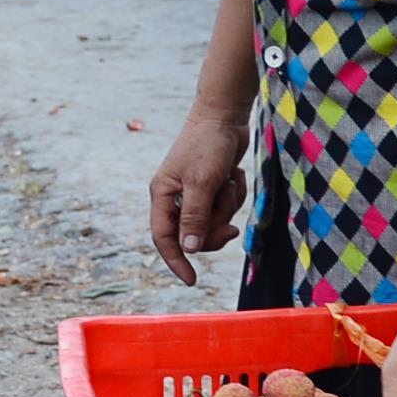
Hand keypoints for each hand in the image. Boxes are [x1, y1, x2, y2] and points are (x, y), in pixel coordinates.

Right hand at [148, 108, 248, 284]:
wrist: (225, 115)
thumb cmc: (208, 145)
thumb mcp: (202, 182)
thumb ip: (195, 216)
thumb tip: (188, 249)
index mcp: (163, 196)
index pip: (164, 238)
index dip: (176, 261)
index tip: (192, 281)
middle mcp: (175, 198)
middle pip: (193, 236)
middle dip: (214, 230)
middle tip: (230, 228)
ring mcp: (194, 194)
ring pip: (213, 223)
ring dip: (227, 208)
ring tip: (229, 183)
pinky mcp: (212, 189)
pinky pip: (225, 208)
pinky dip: (234, 196)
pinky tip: (233, 176)